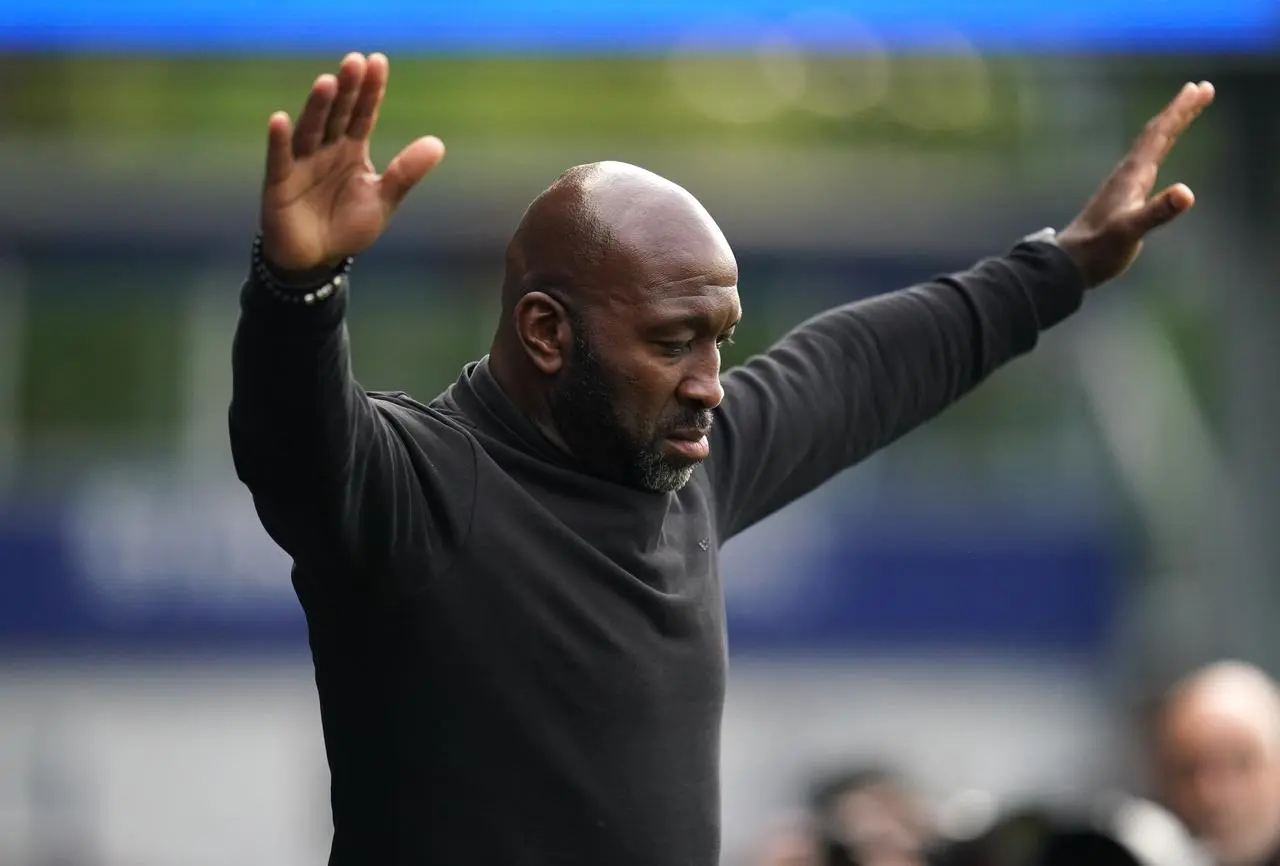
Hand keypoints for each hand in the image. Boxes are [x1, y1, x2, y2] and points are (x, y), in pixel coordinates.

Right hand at [260, 53, 445, 271]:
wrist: (316, 259)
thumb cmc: (348, 226)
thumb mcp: (383, 200)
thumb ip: (406, 173)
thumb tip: (438, 144)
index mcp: (351, 149)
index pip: (363, 113)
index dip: (370, 90)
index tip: (377, 61)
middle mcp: (325, 149)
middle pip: (337, 114)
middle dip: (347, 90)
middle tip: (354, 61)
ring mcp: (301, 163)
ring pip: (310, 130)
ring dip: (317, 107)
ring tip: (327, 82)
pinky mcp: (280, 183)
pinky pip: (279, 159)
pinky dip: (279, 141)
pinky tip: (281, 120)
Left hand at [1057, 80, 1213, 287]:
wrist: (1069, 263)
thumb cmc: (1098, 249)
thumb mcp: (1131, 231)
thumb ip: (1157, 212)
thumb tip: (1186, 193)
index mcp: (1132, 176)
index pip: (1159, 135)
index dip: (1180, 111)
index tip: (1200, 88)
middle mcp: (1127, 174)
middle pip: (1155, 134)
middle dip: (1179, 110)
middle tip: (1201, 88)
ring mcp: (1123, 185)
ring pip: (1149, 145)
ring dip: (1169, 125)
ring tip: (1185, 110)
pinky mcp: (1122, 197)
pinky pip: (1145, 162)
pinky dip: (1157, 149)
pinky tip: (1157, 153)